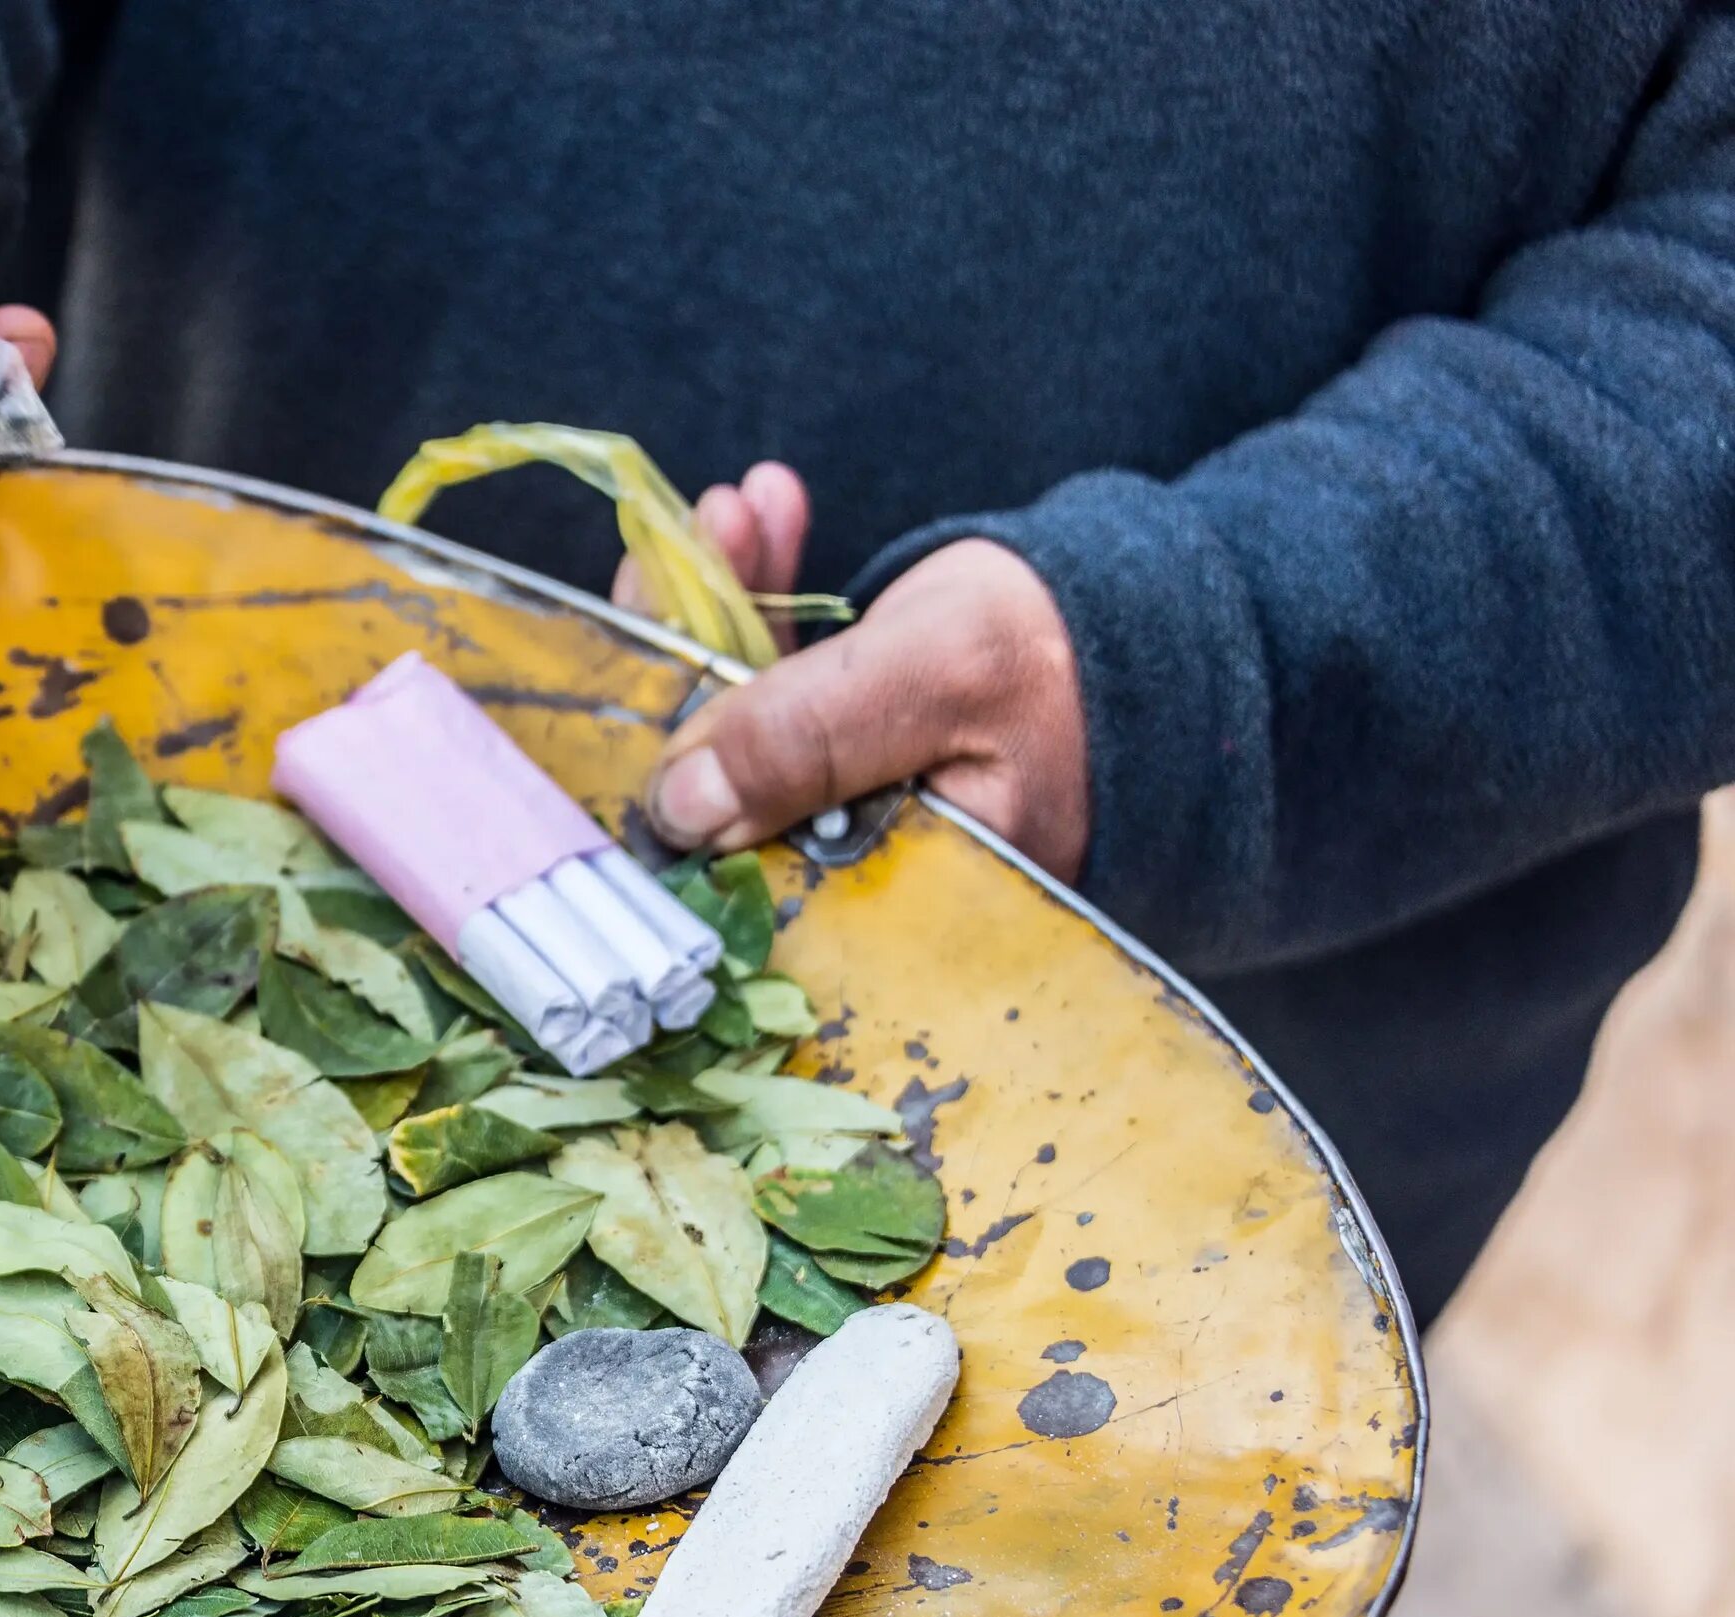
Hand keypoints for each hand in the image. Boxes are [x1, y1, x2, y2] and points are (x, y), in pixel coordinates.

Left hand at [629, 468, 1089, 879]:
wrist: (1182, 622)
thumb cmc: (1078, 653)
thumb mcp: (940, 674)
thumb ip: (809, 738)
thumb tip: (677, 807)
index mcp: (888, 897)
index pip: (732, 848)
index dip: (670, 746)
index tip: (646, 623)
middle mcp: (862, 878)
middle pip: (724, 777)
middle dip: (698, 646)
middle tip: (688, 537)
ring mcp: (863, 822)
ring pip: (752, 723)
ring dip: (733, 605)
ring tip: (740, 506)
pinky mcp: (872, 766)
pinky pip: (793, 696)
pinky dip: (775, 608)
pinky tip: (766, 517)